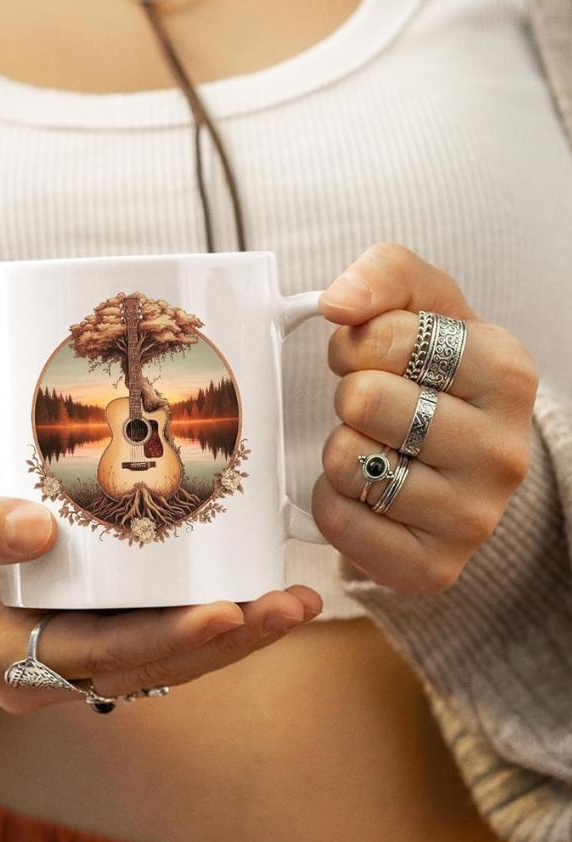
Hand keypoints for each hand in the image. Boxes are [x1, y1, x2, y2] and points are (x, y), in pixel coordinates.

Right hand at [0, 467, 321, 712]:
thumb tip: (40, 531)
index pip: (98, 656)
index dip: (168, 638)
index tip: (230, 610)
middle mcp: (37, 670)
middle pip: (146, 663)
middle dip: (225, 639)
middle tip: (294, 604)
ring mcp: (58, 652)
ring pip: (155, 656)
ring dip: (226, 632)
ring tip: (292, 599)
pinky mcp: (72, 626)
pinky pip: (142, 630)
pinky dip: (193, 613)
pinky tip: (240, 584)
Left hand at [314, 243, 537, 593]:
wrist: (459, 466)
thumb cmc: (434, 379)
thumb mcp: (425, 308)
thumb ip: (386, 275)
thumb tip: (339, 301)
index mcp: (508, 373)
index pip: (388, 336)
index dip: (356, 342)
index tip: (373, 358)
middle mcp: (503, 450)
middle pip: (363, 400)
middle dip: (349, 397)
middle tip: (372, 408)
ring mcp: (474, 517)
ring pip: (348, 462)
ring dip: (341, 449)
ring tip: (375, 448)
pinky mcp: (433, 567)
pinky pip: (339, 522)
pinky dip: (333, 501)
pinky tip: (366, 492)